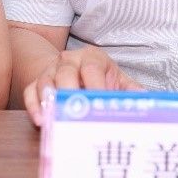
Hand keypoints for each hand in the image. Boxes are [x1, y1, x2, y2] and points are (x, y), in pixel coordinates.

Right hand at [22, 46, 140, 126]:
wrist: (72, 68)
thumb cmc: (98, 77)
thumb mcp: (117, 79)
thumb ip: (131, 90)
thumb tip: (147, 100)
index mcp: (91, 58)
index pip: (93, 70)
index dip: (96, 86)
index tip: (100, 103)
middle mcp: (68, 61)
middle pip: (66, 73)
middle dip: (71, 92)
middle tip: (76, 111)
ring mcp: (50, 70)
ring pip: (46, 82)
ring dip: (50, 100)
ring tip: (55, 117)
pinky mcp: (35, 82)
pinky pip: (30, 91)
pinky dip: (33, 105)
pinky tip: (41, 120)